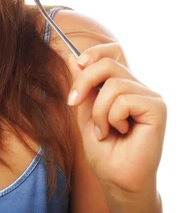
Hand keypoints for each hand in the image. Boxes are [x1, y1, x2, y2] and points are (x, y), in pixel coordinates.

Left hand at [66, 43, 165, 196]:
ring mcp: (149, 97)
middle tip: (74, 102)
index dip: (95, 52)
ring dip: (99, 110)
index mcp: (122, 85)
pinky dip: (112, 117)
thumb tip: (74, 57)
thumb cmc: (103, 149)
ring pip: (113, 84)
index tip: (78, 64)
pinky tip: (119, 132)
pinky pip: (124, 99)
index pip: (114, 51)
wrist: (116, 178)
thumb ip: (83, 85)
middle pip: (108, 62)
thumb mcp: (85, 111)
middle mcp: (138, 88)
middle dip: (84, 81)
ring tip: (103, 130)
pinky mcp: (157, 109)